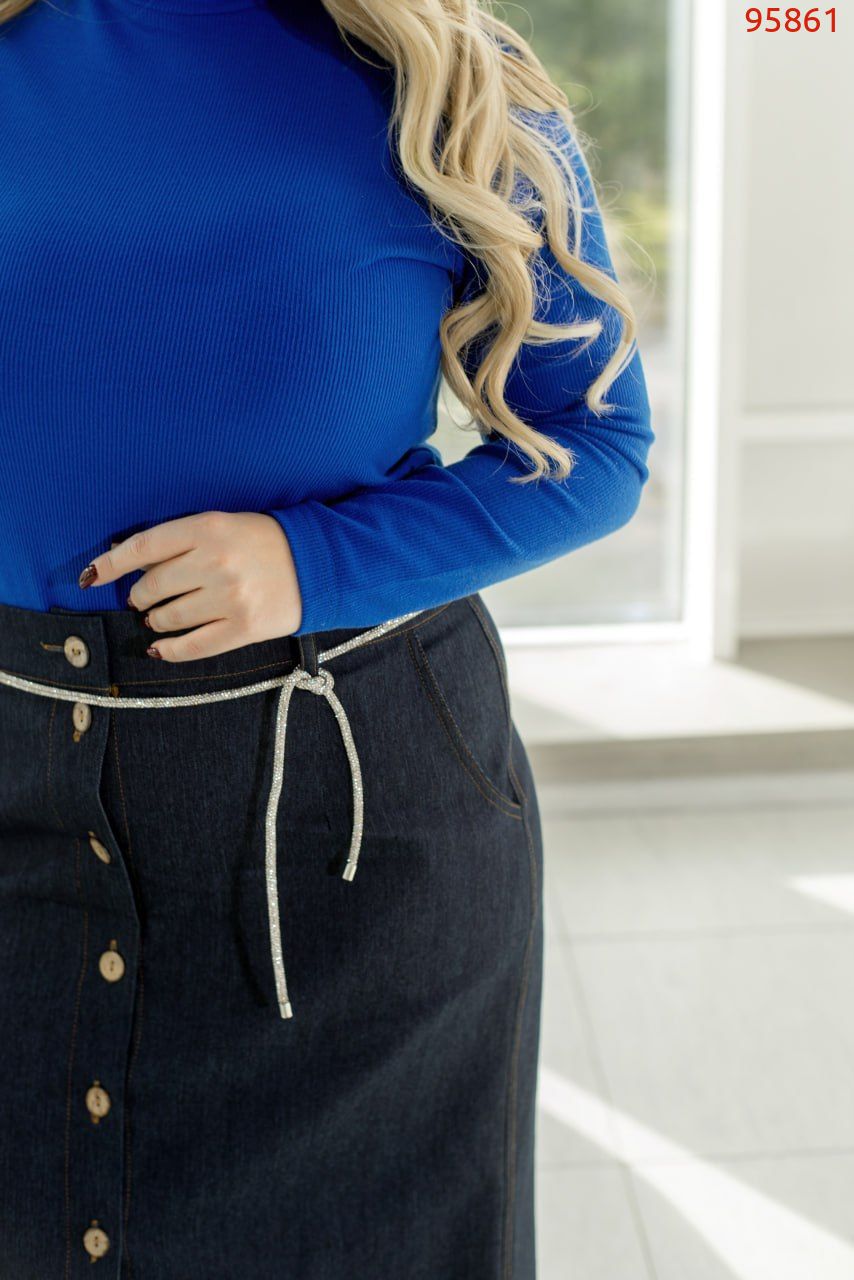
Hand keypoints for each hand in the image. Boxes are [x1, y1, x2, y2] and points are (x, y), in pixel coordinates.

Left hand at [77, 511, 301, 661]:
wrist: (317, 566)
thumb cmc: (264, 542)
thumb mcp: (223, 524)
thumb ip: (181, 540)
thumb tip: (129, 563)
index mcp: (209, 528)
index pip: (144, 546)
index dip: (111, 563)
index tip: (91, 576)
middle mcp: (217, 562)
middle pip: (152, 586)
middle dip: (140, 596)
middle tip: (144, 598)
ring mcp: (231, 598)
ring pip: (168, 618)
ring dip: (155, 620)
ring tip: (158, 617)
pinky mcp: (244, 628)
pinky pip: (192, 646)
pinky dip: (168, 650)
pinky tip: (159, 648)